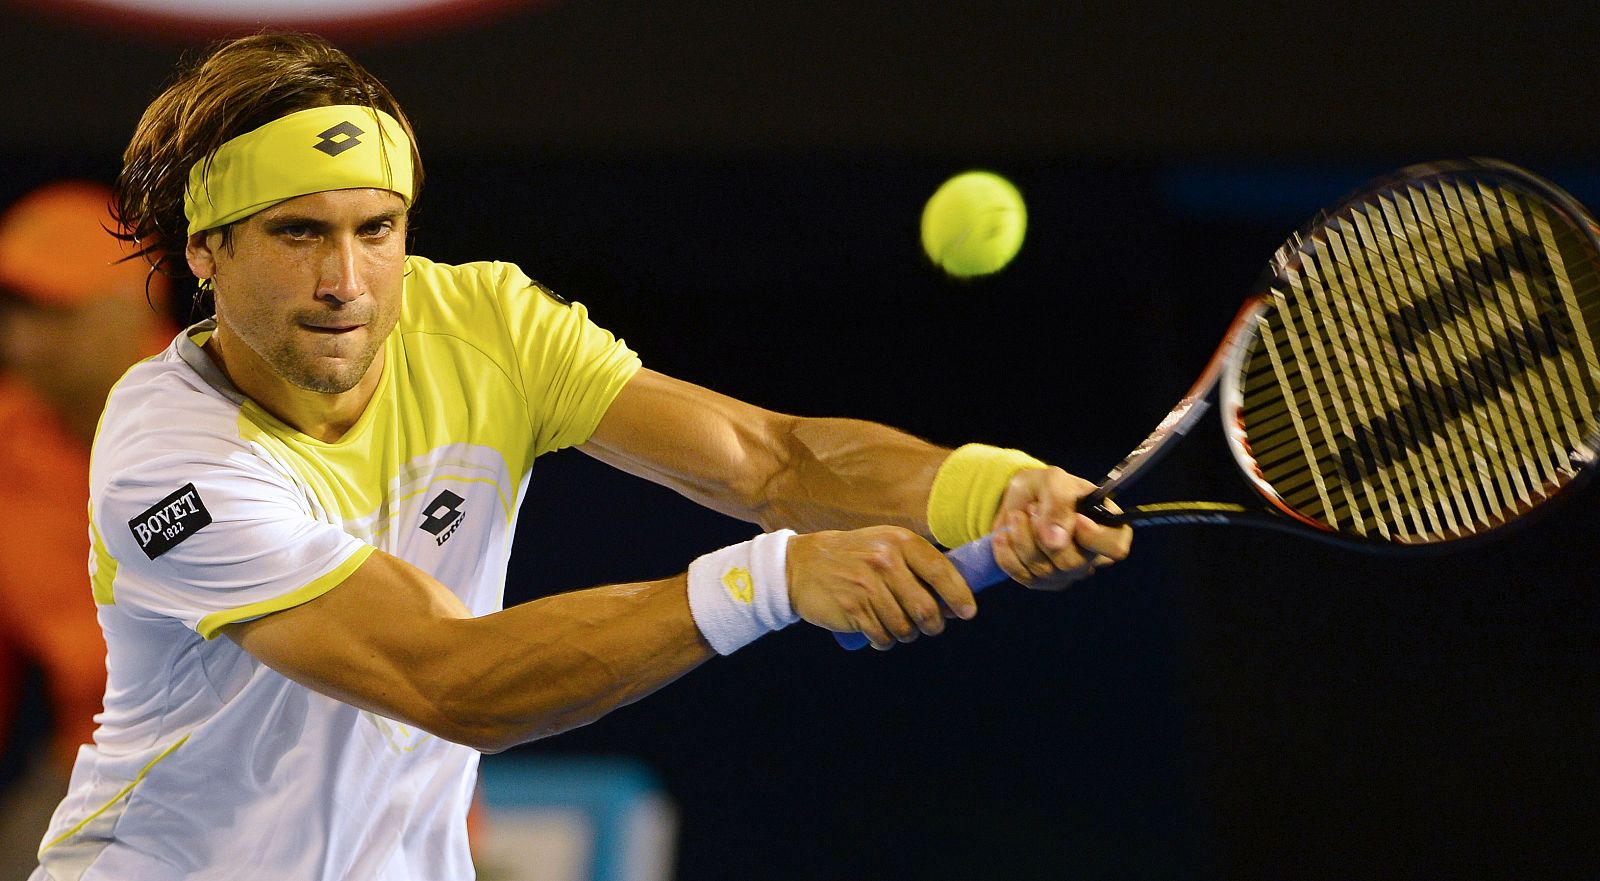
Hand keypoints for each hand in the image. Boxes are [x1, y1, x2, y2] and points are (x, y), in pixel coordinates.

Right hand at [786, 526, 975, 650]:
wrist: (801, 565)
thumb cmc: (853, 557)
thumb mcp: (885, 546)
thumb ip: (918, 566)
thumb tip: (954, 600)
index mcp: (899, 542)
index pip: (941, 571)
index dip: (959, 596)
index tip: (967, 612)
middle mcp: (886, 561)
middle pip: (927, 608)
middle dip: (933, 624)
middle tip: (930, 626)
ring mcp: (868, 586)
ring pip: (906, 627)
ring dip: (907, 634)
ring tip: (898, 626)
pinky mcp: (853, 609)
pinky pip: (883, 637)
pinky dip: (885, 641)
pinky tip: (879, 632)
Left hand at [990, 466, 1131, 590]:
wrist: (1019, 498)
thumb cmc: (1047, 487)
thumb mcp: (1053, 481)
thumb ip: (1058, 504)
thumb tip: (1055, 542)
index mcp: (1107, 527)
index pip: (1116, 547)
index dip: (1095, 537)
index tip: (1077, 519)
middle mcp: (1091, 556)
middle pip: (1073, 563)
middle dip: (1044, 533)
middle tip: (1032, 508)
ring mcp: (1066, 573)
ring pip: (1044, 571)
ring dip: (1022, 539)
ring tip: (1017, 515)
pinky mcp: (1041, 581)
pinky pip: (1022, 576)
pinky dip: (1007, 554)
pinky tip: (1004, 535)